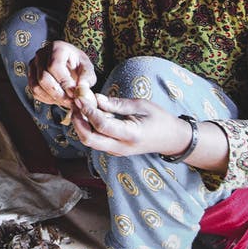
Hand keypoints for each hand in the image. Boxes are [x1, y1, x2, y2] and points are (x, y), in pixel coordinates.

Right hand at [27, 40, 96, 107]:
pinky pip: (34, 92)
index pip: (54, 66)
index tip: (74, 93)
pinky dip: (46, 99)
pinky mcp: (31, 76)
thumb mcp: (87, 67)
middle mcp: (41, 54)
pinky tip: (58, 99)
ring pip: (36, 86)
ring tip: (66, 101)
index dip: (64, 82)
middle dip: (58, 93)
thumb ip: (86, 78)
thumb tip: (80, 90)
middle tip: (70, 101)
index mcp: (56, 48)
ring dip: (52, 98)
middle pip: (43, 78)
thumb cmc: (77, 64)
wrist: (69, 65)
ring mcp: (33, 65)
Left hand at [69, 93, 189, 157]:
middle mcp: (121, 147)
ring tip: (79, 107)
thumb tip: (96, 98)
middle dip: (77, 121)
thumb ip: (117, 104)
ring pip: (90, 142)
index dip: (88, 111)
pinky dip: (88, 128)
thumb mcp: (141, 105)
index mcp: (130, 135)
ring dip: (80, 125)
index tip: (80, 97)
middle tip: (75, 104)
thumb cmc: (160, 119)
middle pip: (89, 139)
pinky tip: (88, 114)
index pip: (101, 125)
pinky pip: (96, 141)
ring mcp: (117, 151)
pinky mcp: (114, 150)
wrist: (172, 139)